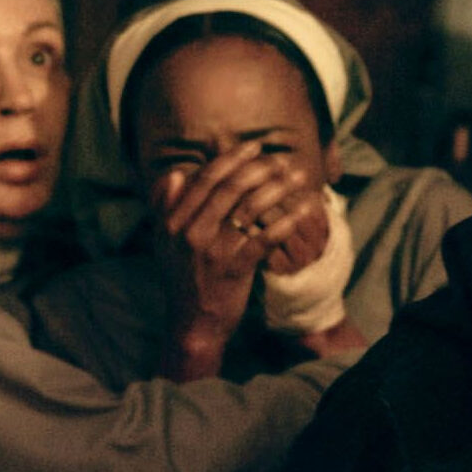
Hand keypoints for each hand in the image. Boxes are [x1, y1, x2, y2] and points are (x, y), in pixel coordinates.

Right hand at [151, 141, 312, 377]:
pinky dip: (286, 222)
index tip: (255, 146)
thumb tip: (176, 173)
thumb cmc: (185, 280)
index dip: (233, 159)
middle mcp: (190, 232)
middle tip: (283, 160)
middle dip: (260, 168)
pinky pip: (264, 238)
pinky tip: (303, 211)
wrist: (192, 324)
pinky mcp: (234, 269)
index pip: (206, 180)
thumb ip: (168, 208)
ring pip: (249, 209)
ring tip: (298, 177)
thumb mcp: (167, 243)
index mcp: (173, 222)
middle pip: (230, 189)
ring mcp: (213, 251)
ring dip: (278, 188)